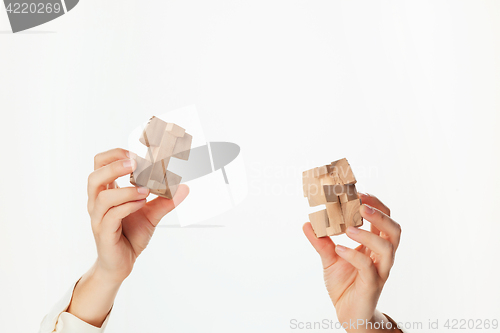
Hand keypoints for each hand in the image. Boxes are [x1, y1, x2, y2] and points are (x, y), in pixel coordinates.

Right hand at [87, 148, 188, 281]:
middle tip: (136, 164)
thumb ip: (165, 200)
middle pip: (94, 176)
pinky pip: (111, 216)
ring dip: (126, 190)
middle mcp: (97, 203)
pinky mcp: (104, 233)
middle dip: (115, 166)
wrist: (122, 264)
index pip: (100, 165)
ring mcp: (98, 218)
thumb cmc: (131, 235)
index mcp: (106, 192)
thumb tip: (185, 187)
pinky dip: (128, 206)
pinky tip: (142, 204)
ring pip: (102, 197)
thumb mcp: (151, 214)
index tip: (136, 155)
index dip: (115, 155)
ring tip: (145, 190)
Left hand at [303, 194, 401, 332]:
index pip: (383, 219)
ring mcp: (380, 271)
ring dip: (368, 234)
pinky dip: (354, 255)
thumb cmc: (344, 284)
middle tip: (360, 204)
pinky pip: (368, 268)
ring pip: (387, 247)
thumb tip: (307, 223)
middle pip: (394, 229)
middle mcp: (382, 256)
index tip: (357, 192)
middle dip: (380, 214)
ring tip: (348, 228)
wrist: (348, 313)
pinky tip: (339, 249)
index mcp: (375, 245)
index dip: (374, 203)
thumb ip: (321, 241)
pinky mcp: (373, 285)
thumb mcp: (329, 259)